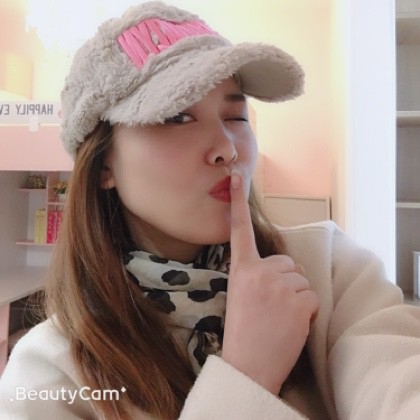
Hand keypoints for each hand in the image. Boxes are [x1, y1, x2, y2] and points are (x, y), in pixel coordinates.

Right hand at [221, 170, 318, 393]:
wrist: (248, 365)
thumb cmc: (243, 332)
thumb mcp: (240, 295)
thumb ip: (256, 274)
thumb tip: (284, 266)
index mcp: (241, 270)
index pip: (240, 231)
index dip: (237, 203)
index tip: (236, 177)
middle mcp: (260, 272)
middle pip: (286, 262)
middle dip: (286, 281)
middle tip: (273, 306)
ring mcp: (280, 286)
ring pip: (302, 279)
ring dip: (297, 296)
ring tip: (281, 317)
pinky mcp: (300, 301)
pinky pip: (312, 296)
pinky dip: (308, 310)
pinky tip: (293, 324)